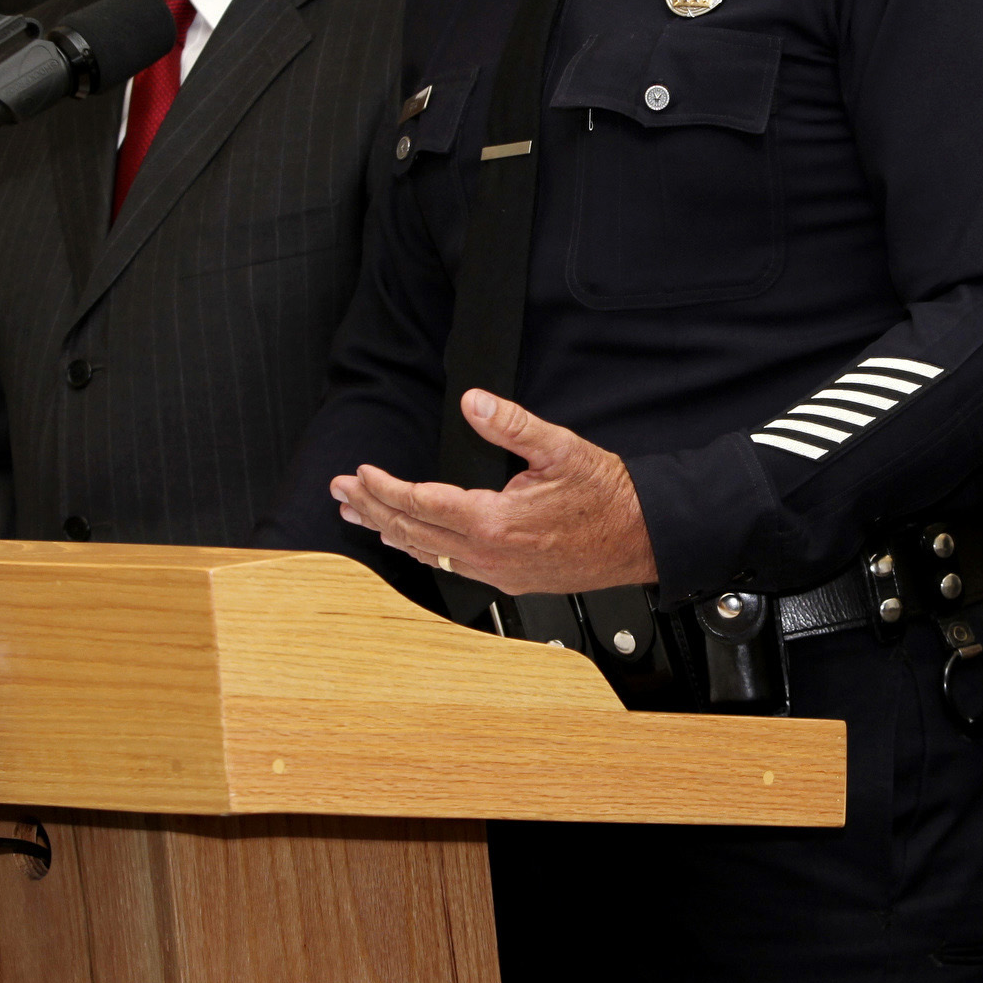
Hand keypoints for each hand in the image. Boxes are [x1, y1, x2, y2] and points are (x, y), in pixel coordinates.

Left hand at [332, 389, 657, 597]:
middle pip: (413, 532)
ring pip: (428, 553)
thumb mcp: (561, 448)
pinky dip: (422, 549)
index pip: (421, 503)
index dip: (385, 488)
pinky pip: (452, 566)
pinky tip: (411, 542)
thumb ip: (511, 424)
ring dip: (390, 532)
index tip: (360, 473)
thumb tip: (474, 402)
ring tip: (360, 518)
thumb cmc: (609, 497)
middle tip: (340, 494)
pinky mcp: (508, 581)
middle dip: (372, 510)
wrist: (642, 537)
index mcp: (495, 521)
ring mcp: (497, 572)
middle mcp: (490, 554)